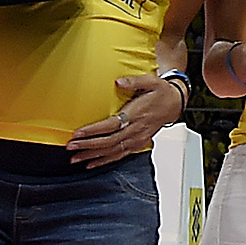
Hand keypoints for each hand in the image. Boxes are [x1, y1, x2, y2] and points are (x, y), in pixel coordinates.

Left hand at [64, 75, 180, 166]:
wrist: (174, 104)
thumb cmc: (161, 93)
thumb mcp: (150, 81)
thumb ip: (134, 81)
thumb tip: (119, 82)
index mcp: (136, 115)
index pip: (111, 125)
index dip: (93, 131)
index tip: (78, 133)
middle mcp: (136, 130)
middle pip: (108, 141)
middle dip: (87, 145)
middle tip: (70, 147)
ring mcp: (137, 139)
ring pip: (112, 151)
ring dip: (92, 155)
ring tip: (75, 158)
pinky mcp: (137, 144)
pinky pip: (119, 155)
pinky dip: (104, 160)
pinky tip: (91, 163)